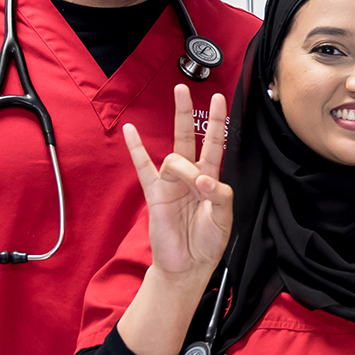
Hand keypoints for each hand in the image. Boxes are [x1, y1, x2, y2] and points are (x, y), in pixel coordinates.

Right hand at [125, 85, 231, 280]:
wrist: (188, 265)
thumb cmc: (208, 242)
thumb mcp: (224, 218)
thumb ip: (219, 195)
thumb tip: (202, 178)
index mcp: (211, 178)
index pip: (215, 144)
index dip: (217, 122)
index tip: (219, 99)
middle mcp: (190, 175)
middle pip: (188, 136)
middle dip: (185, 112)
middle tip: (182, 89)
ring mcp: (171, 182)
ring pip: (175, 158)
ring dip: (184, 167)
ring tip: (192, 185)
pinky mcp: (155, 194)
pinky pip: (143, 167)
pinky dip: (136, 149)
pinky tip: (130, 132)